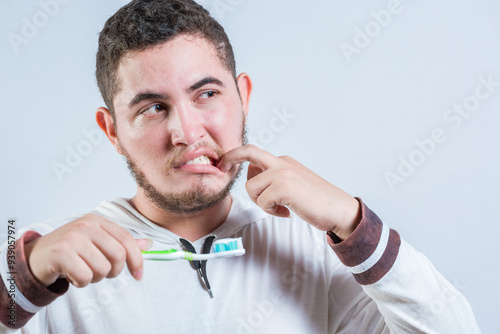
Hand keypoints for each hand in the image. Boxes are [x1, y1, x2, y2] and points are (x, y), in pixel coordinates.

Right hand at [24, 214, 150, 287]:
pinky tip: (72, 275)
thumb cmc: (70, 250)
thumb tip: (147, 244)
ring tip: (84, 271)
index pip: (126, 239)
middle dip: (114, 271)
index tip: (139, 275)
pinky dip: (81, 283)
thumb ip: (120, 242)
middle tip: (102, 273)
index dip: (137, 259)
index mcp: (97, 220)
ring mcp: (73, 238)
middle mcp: (86, 225)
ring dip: (96, 278)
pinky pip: (85, 277)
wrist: (35, 257)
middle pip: (118, 256)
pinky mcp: (61, 253)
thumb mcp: (96, 241)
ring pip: (102, 269)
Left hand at [218, 145, 360, 239]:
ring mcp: (283, 173)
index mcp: (284, 161)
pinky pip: (262, 201)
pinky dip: (271, 211)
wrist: (339, 209)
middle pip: (248, 155)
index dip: (236, 155)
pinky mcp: (284, 187)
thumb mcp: (293, 184)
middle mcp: (282, 163)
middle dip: (231, 159)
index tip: (224, 162)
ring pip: (251, 187)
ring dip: (260, 202)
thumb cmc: (317, 200)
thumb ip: (274, 179)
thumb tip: (253, 180)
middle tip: (223, 168)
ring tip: (279, 208)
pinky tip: (287, 212)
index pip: (254, 153)